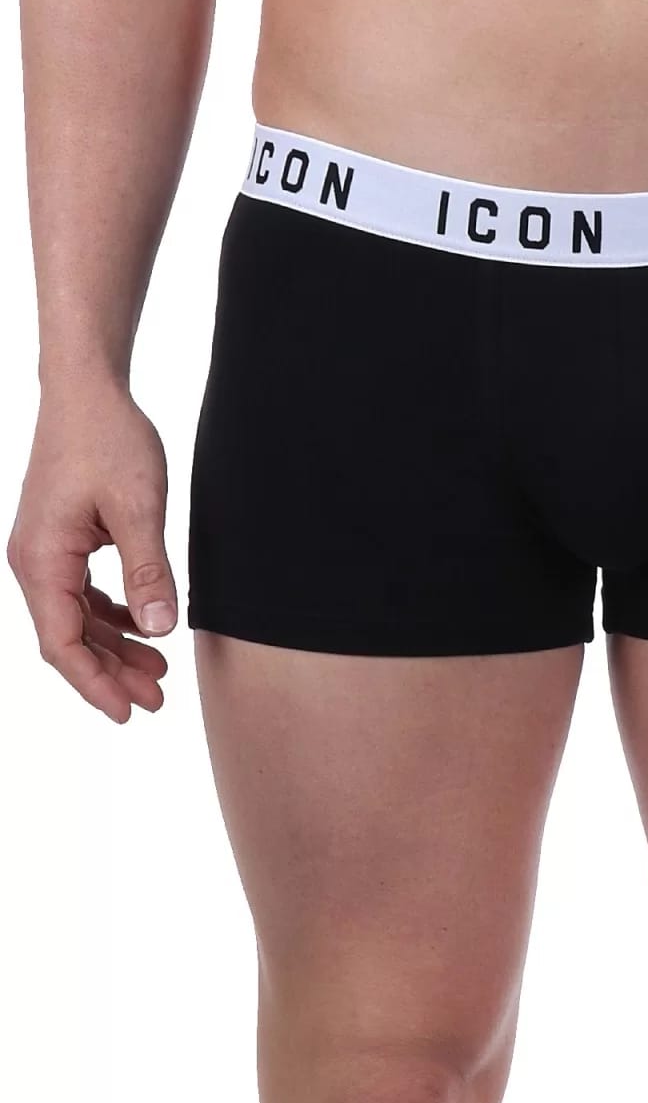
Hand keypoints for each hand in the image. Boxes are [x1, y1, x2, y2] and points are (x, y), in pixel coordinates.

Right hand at [7, 380, 176, 721]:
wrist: (87, 391)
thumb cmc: (109, 440)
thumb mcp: (141, 508)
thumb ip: (149, 570)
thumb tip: (159, 628)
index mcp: (42, 560)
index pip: (63, 642)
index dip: (96, 683)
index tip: (128, 711)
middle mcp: (34, 561)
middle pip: (70, 637)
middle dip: (111, 673)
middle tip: (158, 699)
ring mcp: (45, 551)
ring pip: (77, 617)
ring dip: (115, 646)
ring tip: (158, 671)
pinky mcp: (62, 539)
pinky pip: (82, 592)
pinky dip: (111, 615)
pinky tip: (141, 627)